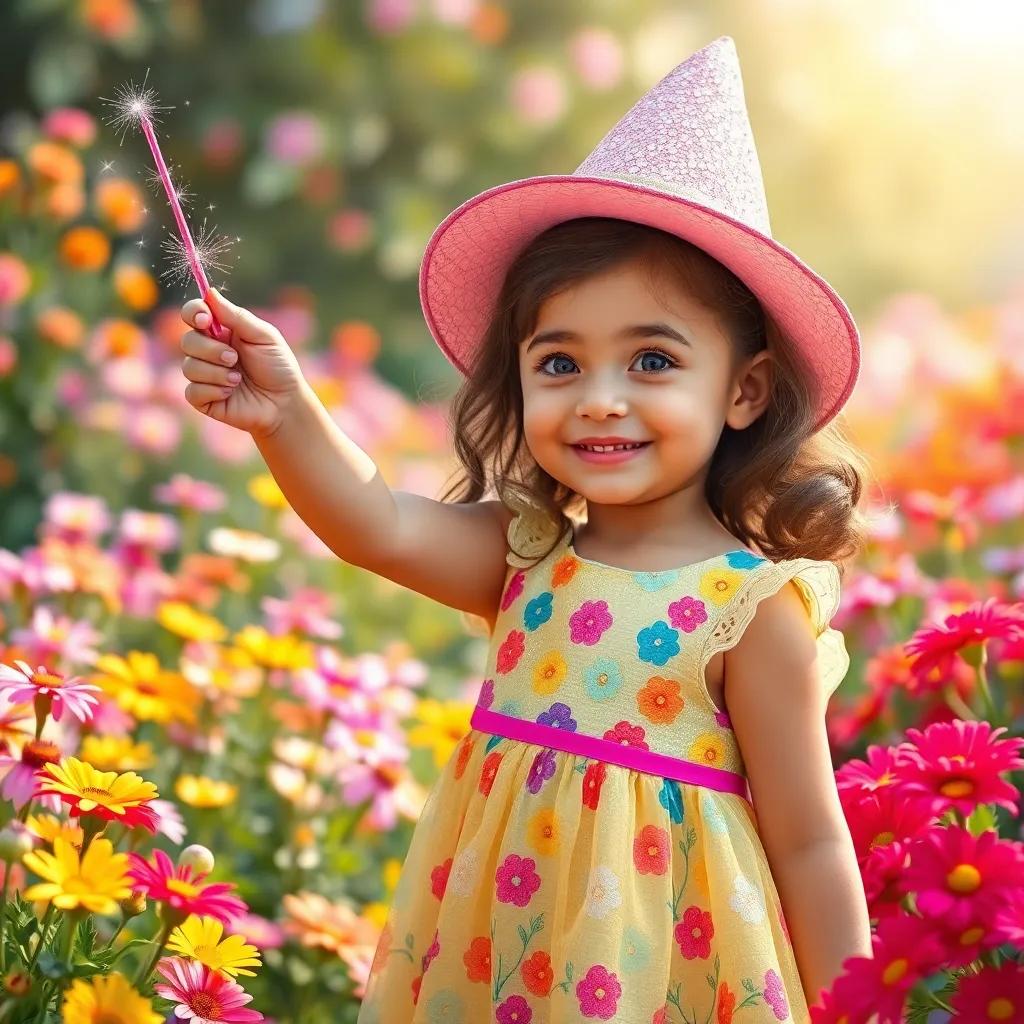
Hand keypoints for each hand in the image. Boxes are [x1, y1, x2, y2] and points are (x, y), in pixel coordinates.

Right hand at [179, 287, 306, 438]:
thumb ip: (236, 316)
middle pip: (187, 340)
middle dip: (210, 349)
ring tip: (238, 379)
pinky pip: (192, 391)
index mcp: (221, 331)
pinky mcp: (203, 399)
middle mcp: (208, 351)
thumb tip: (209, 292)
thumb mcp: (263, 336)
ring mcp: (204, 375)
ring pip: (189, 367)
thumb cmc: (278, 367)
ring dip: (216, 373)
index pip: (193, 314)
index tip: (205, 320)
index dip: (193, 313)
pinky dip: (213, 391)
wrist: (285, 403)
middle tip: (234, 358)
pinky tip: (231, 393)